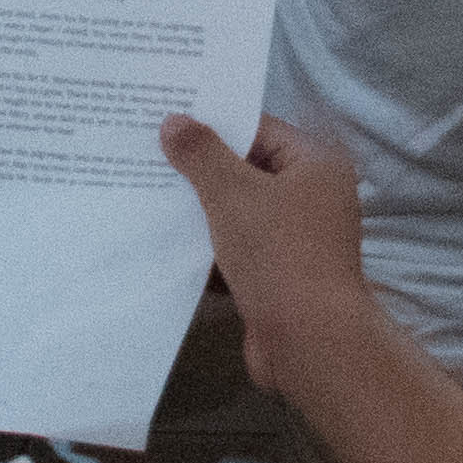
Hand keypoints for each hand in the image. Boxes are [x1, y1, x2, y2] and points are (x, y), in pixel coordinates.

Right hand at [162, 114, 389, 375]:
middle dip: (201, 170)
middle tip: (147, 156)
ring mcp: (297, 240)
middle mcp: (313, 197)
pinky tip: (164, 245)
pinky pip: (238, 251)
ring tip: (146, 195)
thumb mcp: (233, 195)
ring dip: (201, 212)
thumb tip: (174, 120)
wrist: (308, 342)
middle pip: (248, 171)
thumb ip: (201, 155)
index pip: (260, 130)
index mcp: (316, 165)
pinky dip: (209, 249)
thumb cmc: (278, 254)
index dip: (214, 124)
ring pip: (240, 214)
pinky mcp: (279, 276)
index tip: (166, 120)